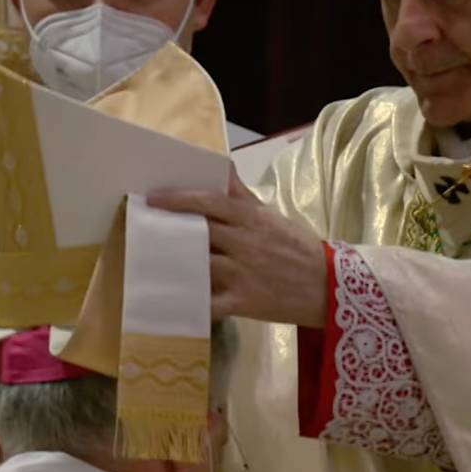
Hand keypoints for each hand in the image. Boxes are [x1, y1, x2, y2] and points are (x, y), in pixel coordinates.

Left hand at [148, 172, 327, 326]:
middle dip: (169, 229)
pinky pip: (210, 303)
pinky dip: (190, 303)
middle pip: (199, 231)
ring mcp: (244, 274)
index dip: (179, 198)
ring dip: (173, 264)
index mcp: (253, 219)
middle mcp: (246, 244)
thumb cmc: (298, 249)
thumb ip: (243, 196)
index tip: (153, 198)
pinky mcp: (245, 302)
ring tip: (149, 263)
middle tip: (141, 228)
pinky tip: (170, 301)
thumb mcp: (273, 217)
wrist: (329, 287)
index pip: (210, 201)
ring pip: (199, 266)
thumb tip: (221, 168)